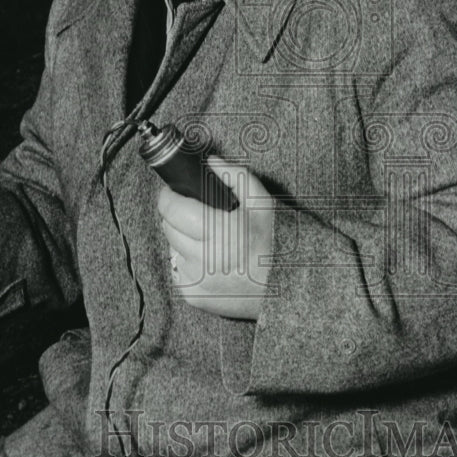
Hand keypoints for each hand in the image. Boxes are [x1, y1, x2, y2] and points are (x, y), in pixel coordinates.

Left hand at [157, 156, 273, 318]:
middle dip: (176, 216)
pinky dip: (189, 261)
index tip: (171, 191)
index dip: (168, 196)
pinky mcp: (193, 296)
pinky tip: (211, 259)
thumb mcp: (262, 202)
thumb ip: (235, 175)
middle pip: (168, 228)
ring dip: (183, 239)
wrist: (287, 286)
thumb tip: (209, 161)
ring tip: (209, 239)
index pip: (173, 209)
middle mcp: (205, 259)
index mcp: (221, 232)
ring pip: (172, 248)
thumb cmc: (276, 240)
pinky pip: (178, 269)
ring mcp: (197, 280)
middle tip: (196, 213)